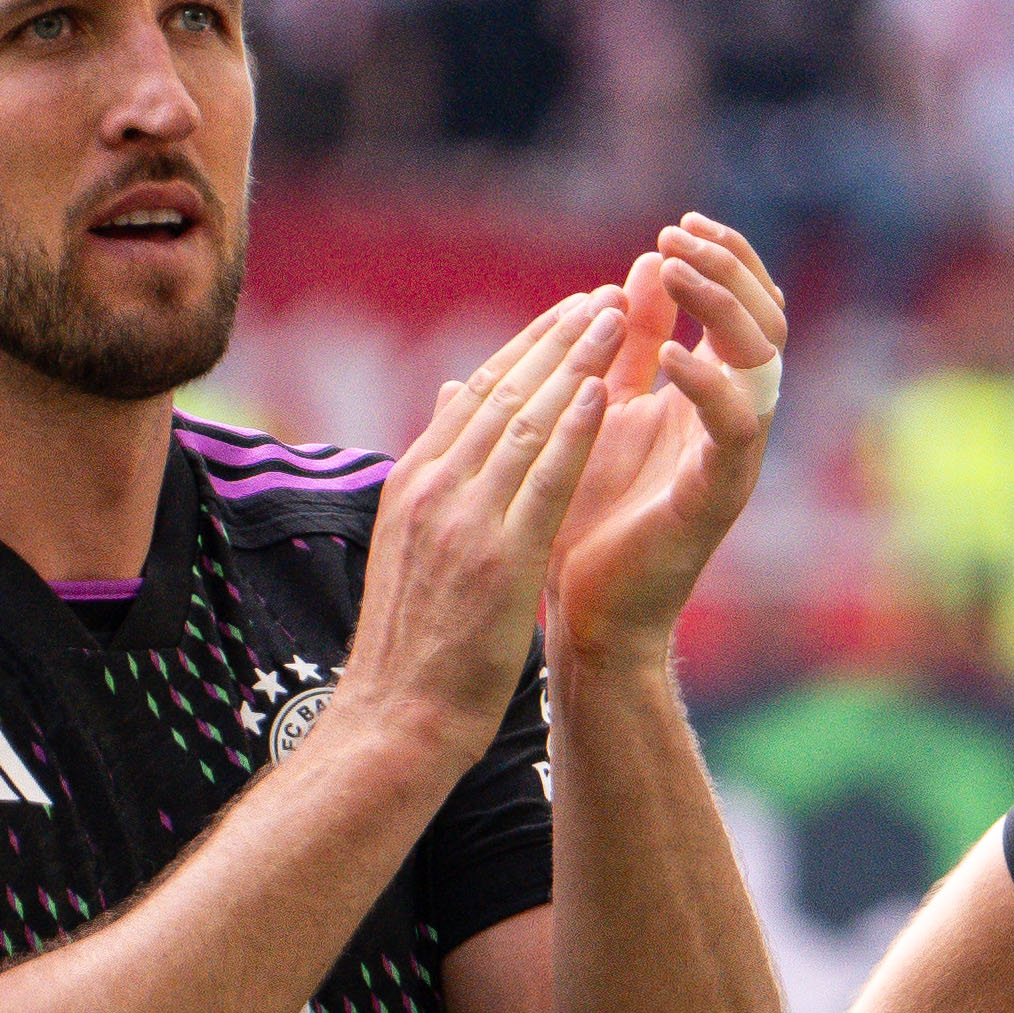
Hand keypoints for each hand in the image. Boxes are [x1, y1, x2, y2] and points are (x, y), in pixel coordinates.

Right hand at [338, 296, 623, 746]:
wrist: (396, 717)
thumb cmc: (413, 641)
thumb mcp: (413, 541)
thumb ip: (437, 468)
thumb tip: (451, 396)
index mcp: (414, 480)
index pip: (476, 394)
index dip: (527, 347)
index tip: (569, 312)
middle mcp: (433, 486)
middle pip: (503, 391)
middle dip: (557, 338)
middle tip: (603, 295)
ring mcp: (463, 519)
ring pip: (526, 420)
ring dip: (575, 363)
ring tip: (617, 320)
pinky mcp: (497, 557)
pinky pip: (543, 478)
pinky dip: (574, 429)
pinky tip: (605, 390)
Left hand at [549, 212, 786, 659]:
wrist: (586, 612)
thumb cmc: (588, 515)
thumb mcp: (601, 407)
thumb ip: (626, 344)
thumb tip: (645, 265)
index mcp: (707, 394)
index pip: (743, 306)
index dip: (721, 259)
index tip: (675, 226)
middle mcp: (733, 418)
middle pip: (768, 320)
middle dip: (728, 269)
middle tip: (678, 238)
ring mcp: (733, 456)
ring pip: (764, 362)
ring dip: (723, 307)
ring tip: (676, 272)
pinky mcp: (720, 495)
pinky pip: (737, 429)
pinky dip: (710, 386)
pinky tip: (670, 359)